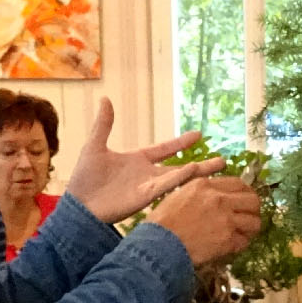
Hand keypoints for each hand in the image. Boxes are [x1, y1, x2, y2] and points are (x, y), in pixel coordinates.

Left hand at [60, 99, 226, 223]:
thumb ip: (104, 124)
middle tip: (222, 160)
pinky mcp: (145, 197)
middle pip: (180, 166)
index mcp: (137, 160)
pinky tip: (193, 170)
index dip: (181, 142)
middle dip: (201, 164)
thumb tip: (105, 99)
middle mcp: (147, 174)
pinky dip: (179, 178)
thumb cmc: (84, 178)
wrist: (78, 204)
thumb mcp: (95, 145)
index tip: (199, 134)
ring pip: (178, 177)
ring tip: (217, 165)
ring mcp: (148, 186)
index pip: (164, 149)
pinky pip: (166, 186)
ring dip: (197, 171)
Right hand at [147, 174, 261, 268]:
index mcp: (205, 185)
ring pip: (254, 222)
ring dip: (251, 228)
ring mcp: (226, 220)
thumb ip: (199, 192)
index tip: (245, 200)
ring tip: (245, 233)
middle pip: (252, 200)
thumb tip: (213, 195)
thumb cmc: (162, 221)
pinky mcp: (227, 240)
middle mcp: (219, 199)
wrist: (159, 243)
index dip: (245, 192)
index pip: (238, 183)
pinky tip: (234, 245)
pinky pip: (244, 241)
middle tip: (249, 216)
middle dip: (254, 209)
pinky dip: (241, 244)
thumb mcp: (178, 195)